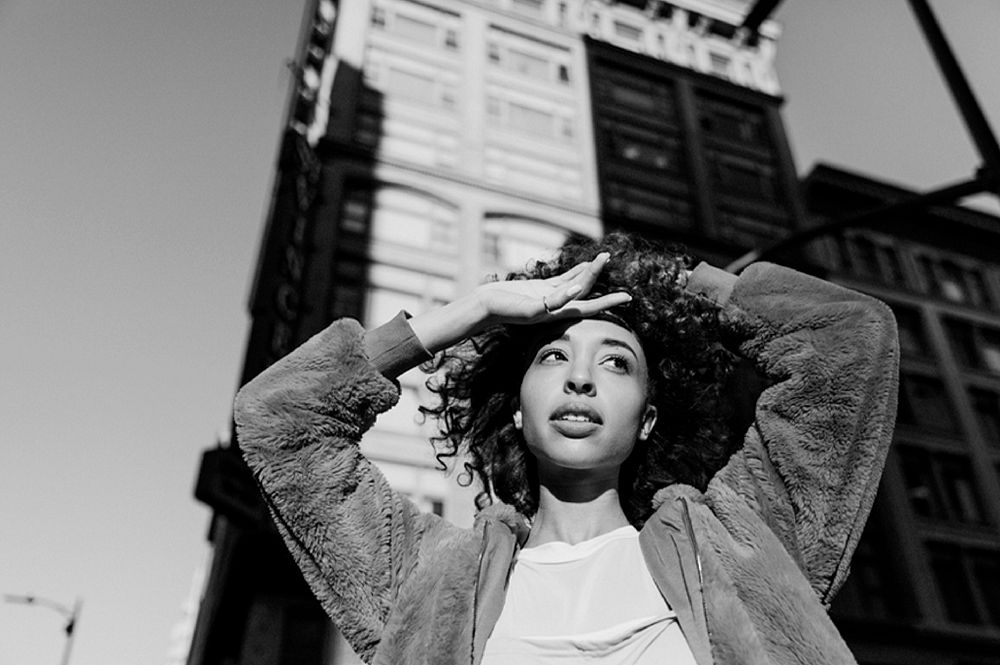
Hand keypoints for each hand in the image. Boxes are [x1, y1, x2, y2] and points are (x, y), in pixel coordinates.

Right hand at [474, 252, 630, 327]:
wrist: (484, 307)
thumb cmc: (504, 310)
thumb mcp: (529, 308)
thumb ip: (553, 302)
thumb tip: (577, 291)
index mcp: (558, 312)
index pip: (591, 306)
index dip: (610, 302)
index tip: (629, 297)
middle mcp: (558, 306)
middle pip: (586, 289)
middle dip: (598, 274)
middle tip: (608, 257)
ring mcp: (550, 296)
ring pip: (576, 282)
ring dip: (589, 271)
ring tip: (602, 259)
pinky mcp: (541, 289)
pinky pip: (563, 279)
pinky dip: (575, 272)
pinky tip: (583, 266)